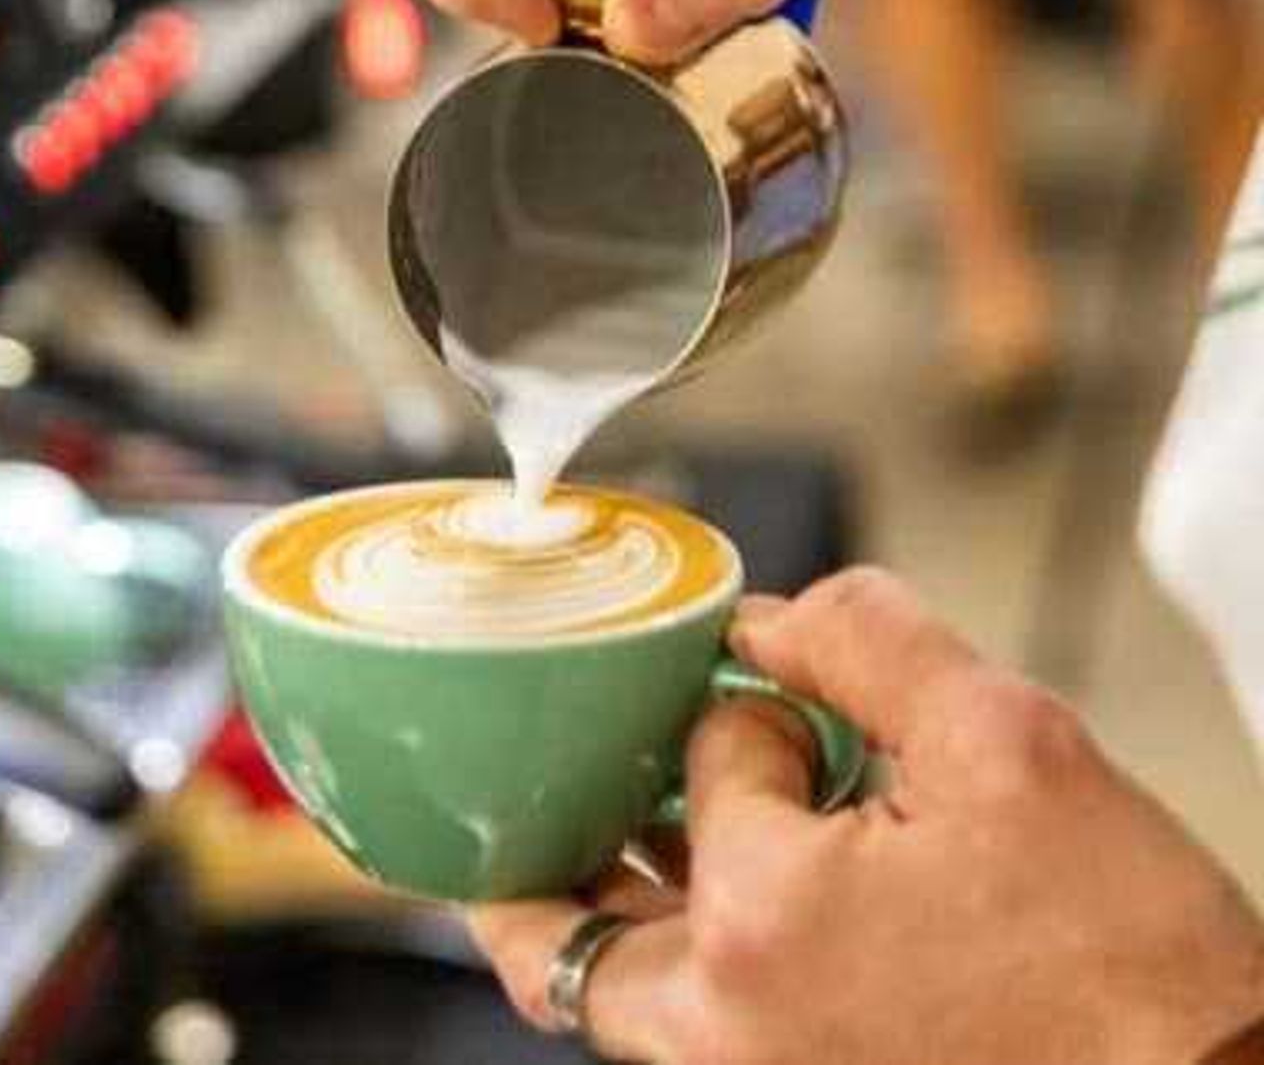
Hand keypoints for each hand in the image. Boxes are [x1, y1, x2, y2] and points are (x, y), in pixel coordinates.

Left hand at [470, 568, 1263, 1064]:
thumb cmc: (1133, 974)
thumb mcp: (1014, 746)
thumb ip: (871, 647)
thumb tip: (776, 618)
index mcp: (762, 921)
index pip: (709, 761)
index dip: (750, 714)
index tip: (794, 708)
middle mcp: (724, 1027)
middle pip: (560, 936)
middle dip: (533, 851)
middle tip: (508, 789)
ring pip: (606, 996)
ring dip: (586, 910)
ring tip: (574, 843)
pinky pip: (676, 1037)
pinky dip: (655, 969)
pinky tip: (678, 910)